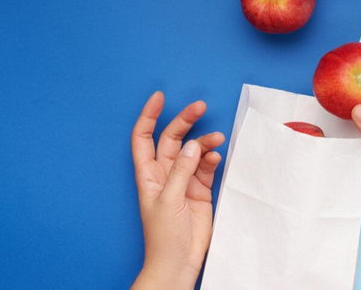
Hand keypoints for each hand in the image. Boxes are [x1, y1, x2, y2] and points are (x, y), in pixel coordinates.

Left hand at [130, 92, 224, 289]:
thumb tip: (193, 144)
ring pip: (193, 150)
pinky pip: (206, 165)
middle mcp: (165, 173)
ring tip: (217, 139)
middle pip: (173, 138)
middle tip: (200, 106)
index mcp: (148, 174)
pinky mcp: (201, 189)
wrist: (179, 263)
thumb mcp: (169, 200)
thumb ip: (182, 170)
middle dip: (185, 121)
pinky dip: (212, 158)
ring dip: (204, 142)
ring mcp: (184, 180)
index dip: (149, 116)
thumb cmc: (163, 236)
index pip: (143, 137)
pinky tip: (216, 157)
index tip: (160, 97)